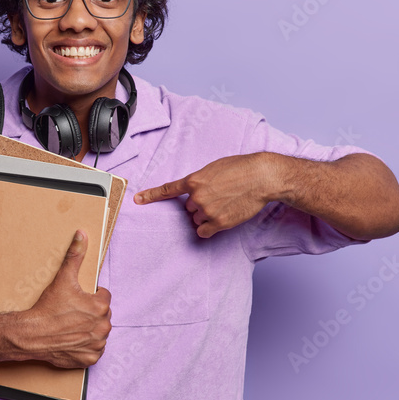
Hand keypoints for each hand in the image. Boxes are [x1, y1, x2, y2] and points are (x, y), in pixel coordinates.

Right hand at [19, 230, 111, 368]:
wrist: (32, 335)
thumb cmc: (48, 308)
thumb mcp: (63, 279)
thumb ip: (75, 255)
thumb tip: (82, 234)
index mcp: (100, 306)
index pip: (104, 297)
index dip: (91, 296)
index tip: (77, 299)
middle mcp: (103, 326)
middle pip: (103, 315)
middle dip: (91, 313)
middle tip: (72, 312)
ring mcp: (97, 344)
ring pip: (100, 332)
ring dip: (90, 329)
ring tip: (72, 325)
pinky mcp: (90, 358)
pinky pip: (95, 351)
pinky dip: (86, 347)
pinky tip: (73, 339)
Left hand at [134, 153, 276, 237]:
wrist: (261, 177)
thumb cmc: (240, 168)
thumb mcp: (214, 168)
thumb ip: (200, 181)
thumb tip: (194, 192)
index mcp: (193, 180)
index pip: (168, 190)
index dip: (151, 196)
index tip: (137, 200)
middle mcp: (197, 197)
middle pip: (189, 208)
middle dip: (200, 204)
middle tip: (219, 196)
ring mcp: (207, 211)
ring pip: (197, 219)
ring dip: (207, 215)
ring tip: (226, 203)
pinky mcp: (219, 223)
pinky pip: (204, 231)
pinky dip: (210, 227)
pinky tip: (222, 218)